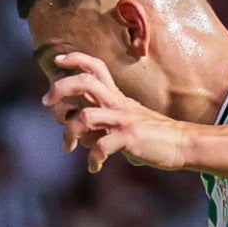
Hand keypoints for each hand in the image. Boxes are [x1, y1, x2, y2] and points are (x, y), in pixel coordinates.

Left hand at [43, 52, 190, 174]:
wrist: (180, 143)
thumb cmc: (148, 135)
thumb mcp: (124, 120)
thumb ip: (101, 121)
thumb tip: (76, 132)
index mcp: (115, 96)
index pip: (94, 66)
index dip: (74, 59)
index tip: (56, 61)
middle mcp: (117, 103)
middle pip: (84, 82)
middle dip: (59, 88)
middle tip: (47, 104)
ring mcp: (123, 119)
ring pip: (85, 117)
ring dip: (69, 133)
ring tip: (68, 147)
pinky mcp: (129, 138)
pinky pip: (101, 147)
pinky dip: (93, 159)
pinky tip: (95, 167)